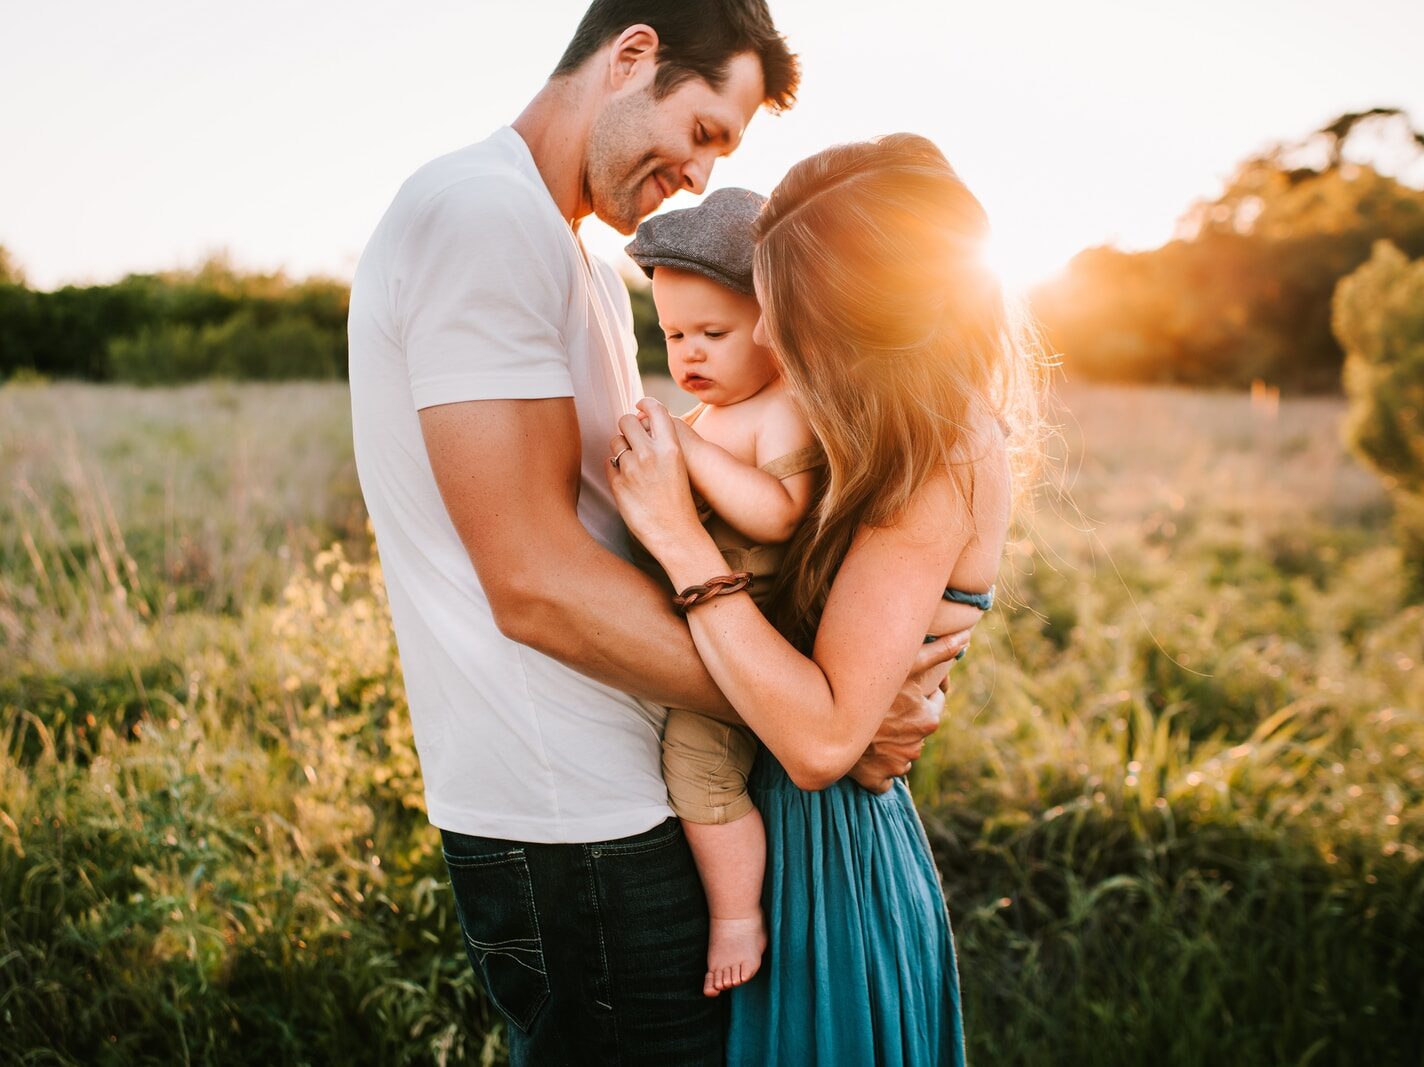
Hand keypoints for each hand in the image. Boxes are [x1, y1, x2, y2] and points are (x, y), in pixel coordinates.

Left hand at [606, 398, 703, 554]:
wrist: (676, 534)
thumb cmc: (680, 500)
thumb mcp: (678, 465)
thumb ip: (662, 444)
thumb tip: (641, 421)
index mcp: (670, 448)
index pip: (655, 409)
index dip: (646, 403)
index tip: (639, 405)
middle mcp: (650, 454)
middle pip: (626, 420)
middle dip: (626, 426)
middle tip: (631, 437)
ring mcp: (631, 469)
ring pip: (615, 442)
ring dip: (620, 448)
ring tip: (632, 464)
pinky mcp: (618, 484)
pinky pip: (608, 464)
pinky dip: (615, 470)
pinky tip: (628, 482)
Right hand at [847, 629, 971, 793]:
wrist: (830, 717)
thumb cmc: (872, 685)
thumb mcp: (908, 663)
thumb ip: (940, 651)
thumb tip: (967, 639)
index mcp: (928, 720)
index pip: (933, 705)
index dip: (918, 694)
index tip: (901, 688)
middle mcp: (916, 747)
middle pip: (916, 729)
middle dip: (905, 719)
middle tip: (883, 705)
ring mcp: (896, 765)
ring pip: (901, 752)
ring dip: (892, 742)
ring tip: (872, 725)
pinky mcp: (876, 779)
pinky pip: (883, 776)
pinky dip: (878, 767)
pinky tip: (867, 752)